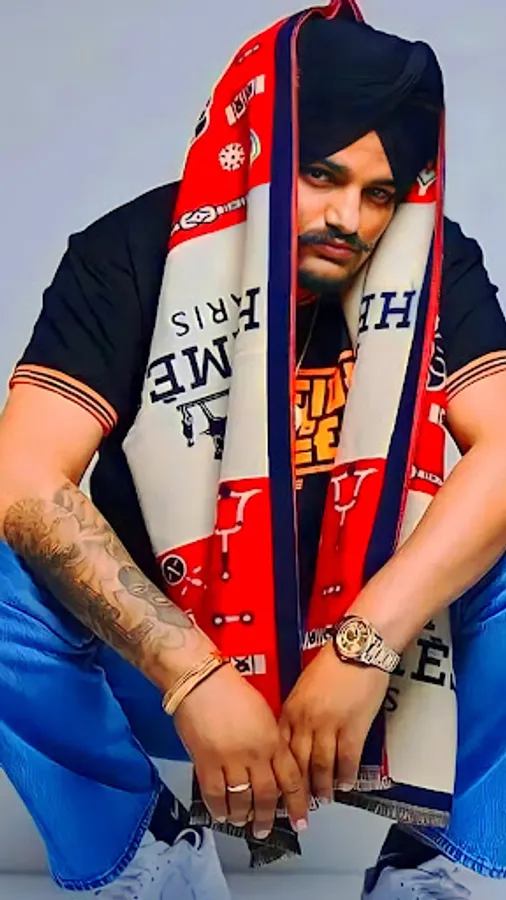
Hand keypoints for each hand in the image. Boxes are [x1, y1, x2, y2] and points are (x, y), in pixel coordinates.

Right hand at [174, 663, 307, 838]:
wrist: (201, 681)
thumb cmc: (231, 690)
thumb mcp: (263, 713)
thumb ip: (271, 741)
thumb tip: (275, 764)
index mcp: (272, 739)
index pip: (291, 779)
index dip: (297, 802)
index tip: (301, 818)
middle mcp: (254, 753)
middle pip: (267, 795)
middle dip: (270, 817)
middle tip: (267, 828)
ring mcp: (230, 759)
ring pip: (241, 799)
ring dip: (244, 816)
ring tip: (244, 822)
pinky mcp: (206, 762)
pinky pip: (215, 794)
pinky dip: (219, 808)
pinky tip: (222, 814)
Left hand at [279, 642, 388, 801]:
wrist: (357, 648)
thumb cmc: (332, 663)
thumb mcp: (304, 687)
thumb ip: (297, 712)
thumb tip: (294, 736)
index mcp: (290, 709)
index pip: (280, 749)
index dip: (280, 773)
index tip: (280, 788)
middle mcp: (305, 720)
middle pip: (297, 763)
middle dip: (298, 789)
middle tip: (299, 806)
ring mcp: (329, 725)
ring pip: (320, 766)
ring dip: (322, 787)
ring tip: (323, 799)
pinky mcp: (353, 727)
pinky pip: (346, 760)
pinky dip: (345, 776)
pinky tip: (344, 785)